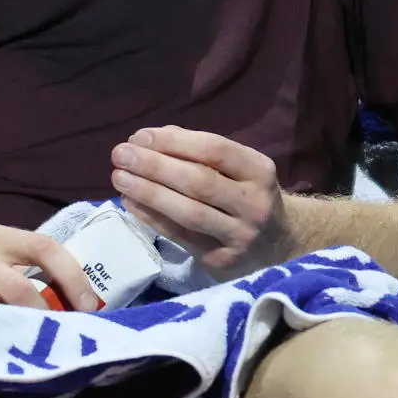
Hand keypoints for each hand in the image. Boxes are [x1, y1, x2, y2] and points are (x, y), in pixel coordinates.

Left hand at [111, 126, 290, 276]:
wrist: (278, 245)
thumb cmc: (246, 196)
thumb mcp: (238, 169)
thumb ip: (198, 151)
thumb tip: (149, 138)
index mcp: (259, 170)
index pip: (214, 150)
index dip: (173, 142)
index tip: (139, 137)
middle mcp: (254, 203)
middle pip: (199, 182)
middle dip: (155, 166)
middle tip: (121, 155)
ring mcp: (240, 235)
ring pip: (189, 212)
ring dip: (149, 193)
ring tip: (119, 178)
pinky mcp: (222, 260)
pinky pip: (180, 236)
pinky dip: (151, 218)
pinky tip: (129, 202)